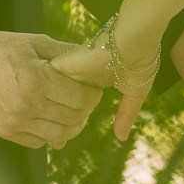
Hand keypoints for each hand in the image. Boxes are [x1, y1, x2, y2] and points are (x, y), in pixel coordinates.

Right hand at [0, 30, 101, 149]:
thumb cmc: (2, 49)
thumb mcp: (35, 43)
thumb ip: (65, 52)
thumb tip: (92, 58)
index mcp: (37, 81)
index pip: (80, 98)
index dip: (93, 95)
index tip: (94, 90)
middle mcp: (27, 106)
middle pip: (73, 119)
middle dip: (86, 110)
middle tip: (86, 100)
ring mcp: (16, 123)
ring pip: (59, 136)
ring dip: (72, 126)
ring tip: (73, 113)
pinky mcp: (6, 132)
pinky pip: (39, 142)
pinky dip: (51, 134)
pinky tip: (52, 120)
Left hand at [51, 16, 165, 140]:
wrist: (135, 39)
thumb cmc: (140, 58)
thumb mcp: (134, 90)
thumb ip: (126, 113)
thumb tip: (121, 137)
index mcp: (95, 79)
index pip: (75, 104)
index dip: (68, 123)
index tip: (60, 143)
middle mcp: (80, 75)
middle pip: (59, 102)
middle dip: (54, 123)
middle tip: (54, 144)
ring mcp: (71, 70)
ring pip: (50, 95)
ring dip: (50, 115)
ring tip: (48, 136)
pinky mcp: (63, 65)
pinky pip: (44, 85)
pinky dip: (44, 101)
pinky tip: (43, 119)